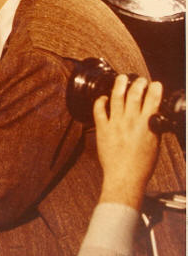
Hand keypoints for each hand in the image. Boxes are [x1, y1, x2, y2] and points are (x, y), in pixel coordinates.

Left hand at [93, 74, 161, 209]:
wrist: (125, 177)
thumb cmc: (141, 165)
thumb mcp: (155, 144)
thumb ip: (153, 128)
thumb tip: (153, 116)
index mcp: (147, 125)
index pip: (153, 100)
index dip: (155, 89)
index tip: (155, 84)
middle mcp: (131, 121)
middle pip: (134, 94)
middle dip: (138, 83)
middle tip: (139, 79)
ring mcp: (115, 123)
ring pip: (116, 97)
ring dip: (119, 85)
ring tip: (121, 78)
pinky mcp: (102, 128)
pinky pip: (99, 110)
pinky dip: (100, 101)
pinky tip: (103, 98)